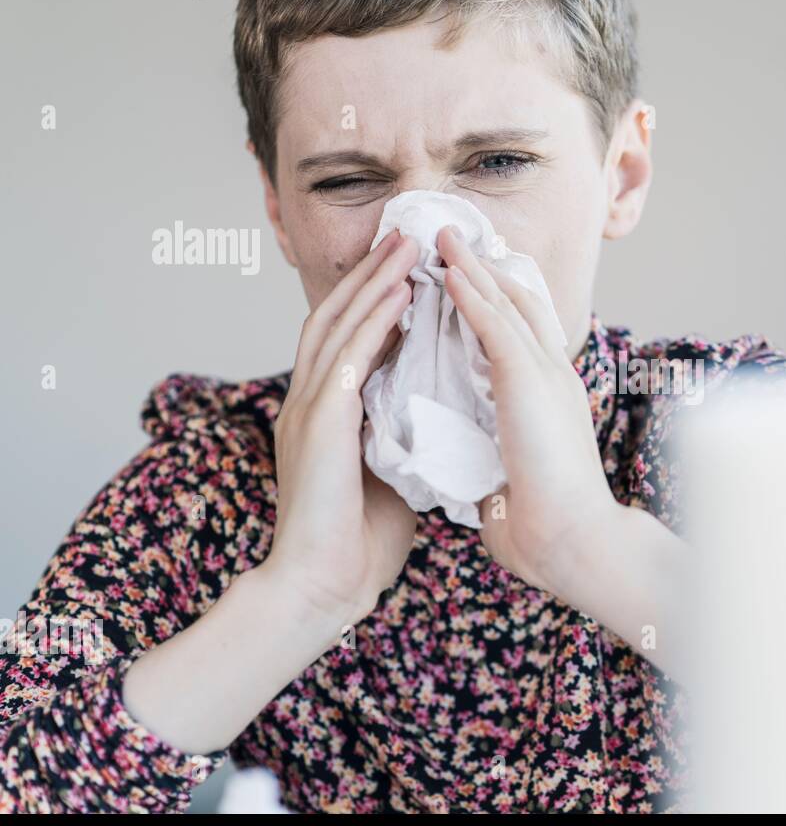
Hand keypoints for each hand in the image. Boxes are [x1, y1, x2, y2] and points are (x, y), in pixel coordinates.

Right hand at [264, 230, 420, 624]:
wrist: (323, 589)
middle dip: (374, 274)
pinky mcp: (320, 425)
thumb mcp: (386, 472)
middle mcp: (311, 401)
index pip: (350, 340)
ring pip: (341, 325)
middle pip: (340, 316)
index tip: (411, 269)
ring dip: (375, 281)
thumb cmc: (357, 542)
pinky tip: (400, 293)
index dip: (376, 301)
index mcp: (326, 414)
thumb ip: (399, 435)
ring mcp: (310, 410)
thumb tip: (435, 415)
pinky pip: (349, 358)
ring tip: (407, 246)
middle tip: (408, 236)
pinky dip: (374, 321)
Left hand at [438, 224, 619, 594]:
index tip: (461, 278)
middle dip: (484, 269)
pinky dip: (471, 292)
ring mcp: (544, 374)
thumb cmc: (545, 527)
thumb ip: (497, 459)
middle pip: (518, 303)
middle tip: (450, 237)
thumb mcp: (513, 478)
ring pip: (505, 303)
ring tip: (441, 235)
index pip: (520, 335)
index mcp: (548, 399)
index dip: (491, 302)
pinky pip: (494, 324)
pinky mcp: (529, 380)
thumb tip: (476, 472)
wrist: (574, 542)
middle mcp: (551, 376)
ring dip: (472, 267)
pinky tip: (449, 269)